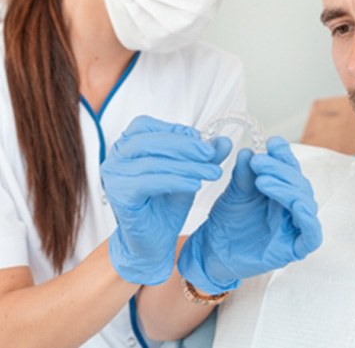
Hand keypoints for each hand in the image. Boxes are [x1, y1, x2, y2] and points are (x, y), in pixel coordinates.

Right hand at [101, 115, 230, 285]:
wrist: (153, 244)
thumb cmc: (165, 204)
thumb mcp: (189, 173)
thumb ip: (204, 156)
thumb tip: (225, 141)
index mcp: (126, 144)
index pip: (147, 125)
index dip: (176, 131)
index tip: (203, 142)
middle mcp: (114, 157)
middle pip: (150, 141)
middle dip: (185, 146)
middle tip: (211, 155)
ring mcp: (113, 176)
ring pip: (153, 162)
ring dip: (187, 166)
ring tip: (212, 172)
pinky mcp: (119, 195)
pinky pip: (149, 182)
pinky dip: (175, 181)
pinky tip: (195, 185)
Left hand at [177, 136, 321, 293]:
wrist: (213, 252)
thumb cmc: (227, 221)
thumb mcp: (235, 192)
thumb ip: (244, 174)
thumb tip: (248, 152)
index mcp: (282, 190)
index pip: (290, 168)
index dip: (284, 155)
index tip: (272, 142)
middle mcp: (292, 206)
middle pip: (299, 183)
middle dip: (280, 169)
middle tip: (257, 161)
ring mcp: (295, 227)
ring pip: (305, 203)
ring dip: (287, 188)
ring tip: (262, 180)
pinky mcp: (294, 249)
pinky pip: (312, 235)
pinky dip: (308, 219)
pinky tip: (297, 205)